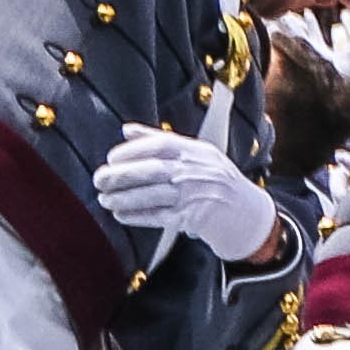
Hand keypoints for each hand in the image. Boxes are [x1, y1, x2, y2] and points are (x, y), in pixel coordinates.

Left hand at [93, 123, 279, 263]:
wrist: (249, 215)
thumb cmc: (218, 183)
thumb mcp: (197, 156)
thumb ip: (162, 141)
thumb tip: (126, 130)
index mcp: (198, 151)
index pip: (161, 144)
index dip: (132, 150)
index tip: (112, 157)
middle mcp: (198, 170)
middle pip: (153, 169)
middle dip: (121, 174)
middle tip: (99, 179)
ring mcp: (197, 195)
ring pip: (153, 194)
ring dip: (124, 197)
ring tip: (104, 199)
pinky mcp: (194, 218)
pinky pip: (159, 216)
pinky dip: (137, 215)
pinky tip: (121, 215)